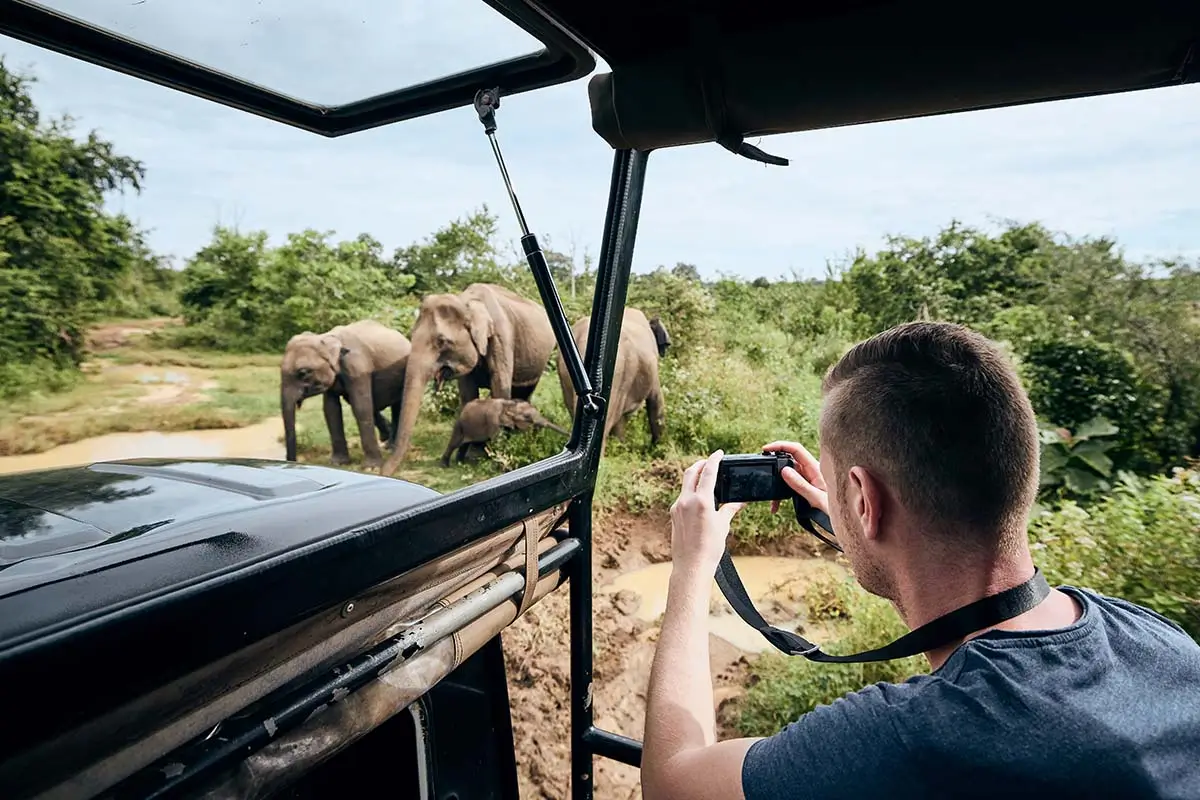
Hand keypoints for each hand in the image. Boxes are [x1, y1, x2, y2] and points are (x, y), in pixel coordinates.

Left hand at [669, 450, 745, 573]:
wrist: (692, 566)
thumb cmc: (710, 548)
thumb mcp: (723, 525)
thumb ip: (730, 508)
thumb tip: (741, 501)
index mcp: (701, 501)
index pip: (708, 473)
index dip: (714, 460)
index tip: (718, 453)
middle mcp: (686, 501)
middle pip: (691, 473)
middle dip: (701, 464)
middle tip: (709, 461)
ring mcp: (677, 507)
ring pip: (685, 485)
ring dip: (694, 477)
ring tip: (705, 478)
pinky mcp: (673, 515)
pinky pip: (682, 497)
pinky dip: (690, 491)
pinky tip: (699, 497)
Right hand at [761, 440, 829, 515]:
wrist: (844, 519)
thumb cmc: (834, 509)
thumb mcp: (816, 498)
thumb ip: (800, 485)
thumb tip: (784, 470)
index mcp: (816, 468)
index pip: (796, 449)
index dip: (780, 446)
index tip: (767, 449)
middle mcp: (811, 470)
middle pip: (789, 460)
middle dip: (775, 465)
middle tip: (764, 472)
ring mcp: (808, 478)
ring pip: (787, 474)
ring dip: (777, 484)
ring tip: (772, 500)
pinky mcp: (805, 486)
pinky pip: (789, 485)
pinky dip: (781, 494)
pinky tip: (776, 506)